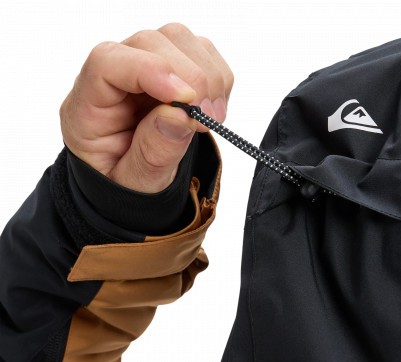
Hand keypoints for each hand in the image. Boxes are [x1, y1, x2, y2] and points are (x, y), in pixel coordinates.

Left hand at [60, 23, 233, 192]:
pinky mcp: (172, 70)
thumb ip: (152, 154)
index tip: (186, 101)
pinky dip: (218, 78)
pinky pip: (199, 52)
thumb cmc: (128, 186)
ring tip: (211, 118)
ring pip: (177, 39)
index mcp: (88, 109)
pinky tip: (213, 110)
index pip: (107, 63)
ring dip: (207, 76)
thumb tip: (180, 115)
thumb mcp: (135, 184)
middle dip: (190, 77)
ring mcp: (143, 70)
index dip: (150, 71)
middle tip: (208, 119)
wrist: (137, 188)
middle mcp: (113, 80)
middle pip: (148, 43)